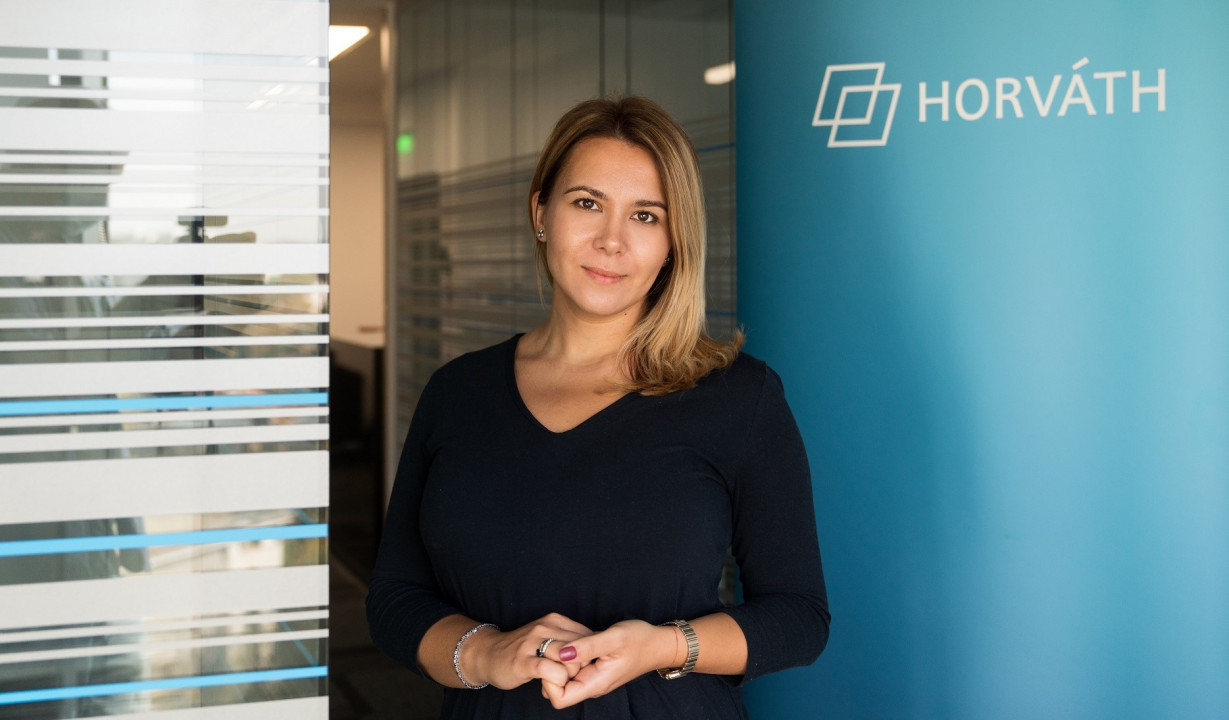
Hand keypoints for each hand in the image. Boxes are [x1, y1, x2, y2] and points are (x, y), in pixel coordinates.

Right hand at [461, 613, 591, 690]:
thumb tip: (595, 647)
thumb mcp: (548, 636)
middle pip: (581, 646)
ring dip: (570, 673)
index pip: (587, 634)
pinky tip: (550, 683)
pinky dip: (556, 679)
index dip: (589, 654)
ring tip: (561, 679)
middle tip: (571, 675)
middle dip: (582, 665)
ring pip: (569, 657)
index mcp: (555, 620)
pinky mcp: (523, 661)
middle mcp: (545, 627)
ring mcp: (533, 643)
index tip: (581, 666)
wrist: (488, 654)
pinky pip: (549, 670)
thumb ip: (568, 639)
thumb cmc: (523, 649)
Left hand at [539, 620, 676, 708]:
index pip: (559, 699)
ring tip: (570, 642)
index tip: (558, 658)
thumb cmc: (640, 640)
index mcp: (595, 683)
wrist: (658, 643)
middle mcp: (590, 684)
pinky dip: (567, 654)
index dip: (550, 680)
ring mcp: (590, 677)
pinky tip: (576, 641)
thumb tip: (562, 652)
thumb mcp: (614, 638)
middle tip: (563, 645)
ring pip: (562, 676)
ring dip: (559, 659)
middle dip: (552, 667)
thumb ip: (587, 646)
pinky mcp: (591, 667)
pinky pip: (570, 666)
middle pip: (555, 688)